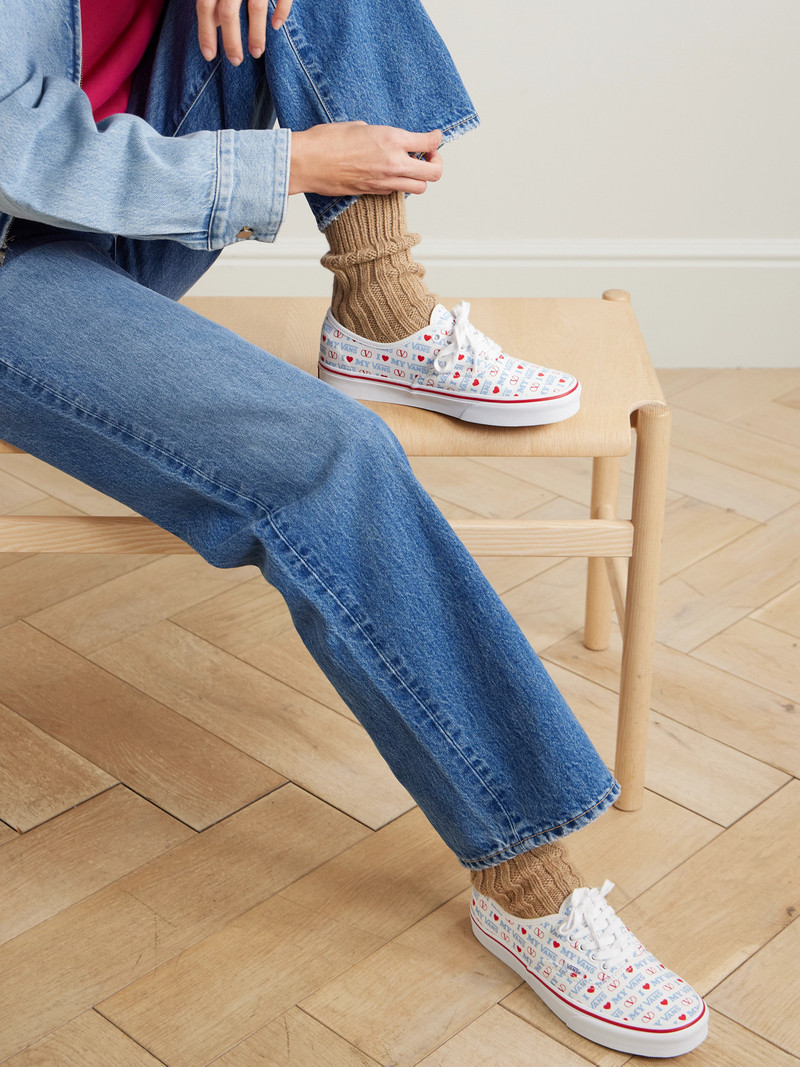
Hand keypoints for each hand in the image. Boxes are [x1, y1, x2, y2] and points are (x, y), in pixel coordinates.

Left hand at [197, 0, 293, 64]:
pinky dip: (281, 12)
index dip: (205, 32)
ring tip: (256, 53)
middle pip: (228, 11)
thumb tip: (211, 21)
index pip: (205, 5)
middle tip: (235, 61)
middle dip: (230, 41)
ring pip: (256, 8)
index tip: (209, 55)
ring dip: (256, 35)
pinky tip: (276, 26)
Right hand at [289, 122, 443, 196]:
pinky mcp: (374, 193)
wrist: (307, 163)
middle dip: (436, 163)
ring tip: (411, 167)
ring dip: (420, 178)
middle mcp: (393, 163)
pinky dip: (401, 183)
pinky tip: (391, 173)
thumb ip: (381, 134)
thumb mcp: (360, 126)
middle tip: (428, 156)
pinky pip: (398, 191)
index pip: (429, 143)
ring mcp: (385, 182)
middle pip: (434, 173)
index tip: (435, 137)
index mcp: (391, 140)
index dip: (437, 139)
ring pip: (420, 188)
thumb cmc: (327, 140)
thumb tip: (390, 140)